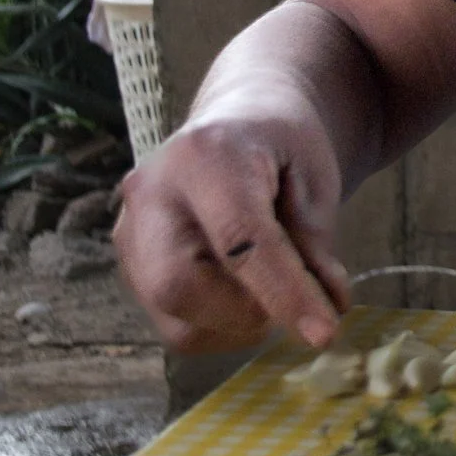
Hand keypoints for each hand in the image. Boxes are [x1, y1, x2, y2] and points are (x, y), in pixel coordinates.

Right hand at [113, 110, 350, 354]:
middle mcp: (151, 191)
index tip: (325, 333)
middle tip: (297, 304)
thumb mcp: (316, 181)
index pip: (239, 239)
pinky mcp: (129, 263)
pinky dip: (218, 325)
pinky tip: (244, 290)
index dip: (282, 292)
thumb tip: (326, 312)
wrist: (239, 122)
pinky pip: (170, 322)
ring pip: (172, 315)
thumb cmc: (283, 147)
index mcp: (205, 155)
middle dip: (245, 313)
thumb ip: (315, 246)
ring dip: (236, 325)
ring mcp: (130, 229)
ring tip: (273, 289)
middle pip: (178, 285)